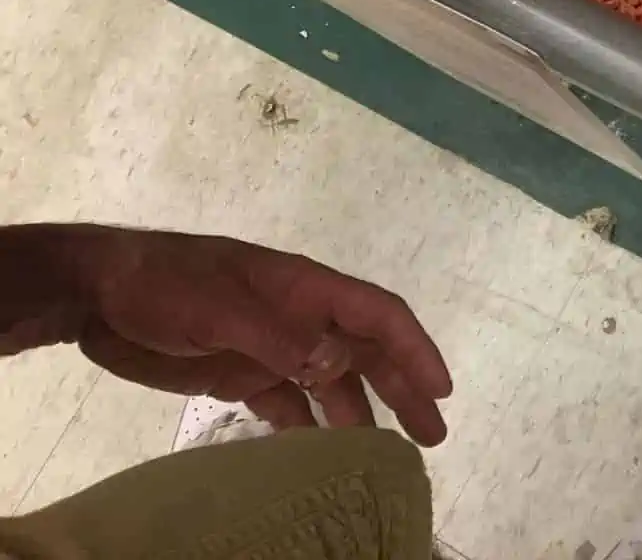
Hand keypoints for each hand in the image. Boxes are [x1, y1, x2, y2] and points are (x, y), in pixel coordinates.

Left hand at [51, 227, 451, 443]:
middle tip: (431, 435)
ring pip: (331, 384)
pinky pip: (286, 405)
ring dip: (359, 415)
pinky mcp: (237, 374)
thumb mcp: (221, 308)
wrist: (98, 294)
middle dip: (403, 389)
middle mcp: (299, 318)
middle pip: (365, 353)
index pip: (378, 316)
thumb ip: (280, 337)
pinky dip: (306, 428)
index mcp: (306, 290)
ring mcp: (270, 347)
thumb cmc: (165, 287)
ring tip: (381, 457)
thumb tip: (339, 364)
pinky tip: (318, 457)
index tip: (441, 390)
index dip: (415, 349)